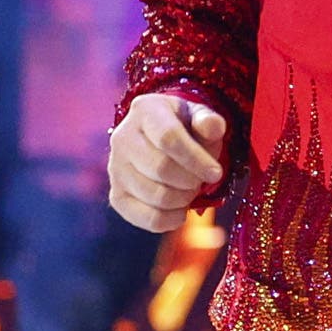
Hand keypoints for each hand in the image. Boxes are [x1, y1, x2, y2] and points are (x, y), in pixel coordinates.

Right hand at [109, 93, 228, 230]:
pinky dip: (170, 220)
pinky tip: (180, 211)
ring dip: (183, 199)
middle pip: (161, 168)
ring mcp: (116, 168)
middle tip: (200, 180)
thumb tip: (213, 127)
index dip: (196, 160)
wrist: (164, 143)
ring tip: (190, 190)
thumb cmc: (188, 129)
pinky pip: (145, 217)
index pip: (168, 138)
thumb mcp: (201, 118)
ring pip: (154, 195)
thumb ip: (209, 122)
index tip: (216, 173)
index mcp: (145, 110)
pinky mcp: (117, 195)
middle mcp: (123, 137)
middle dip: (191, 180)